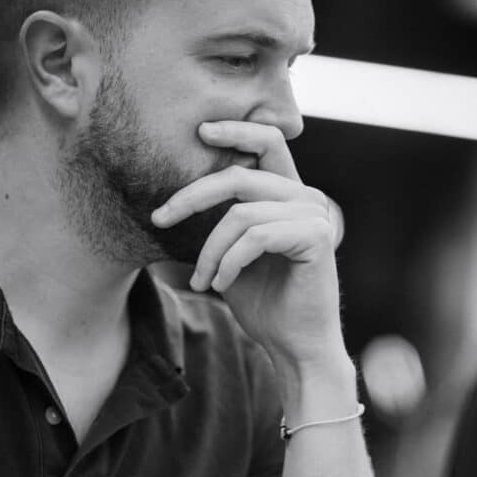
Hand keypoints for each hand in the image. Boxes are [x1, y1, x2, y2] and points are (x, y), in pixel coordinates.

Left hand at [151, 120, 342, 367]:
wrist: (296, 348)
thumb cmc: (265, 304)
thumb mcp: (232, 256)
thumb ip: (220, 223)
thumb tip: (173, 200)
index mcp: (290, 194)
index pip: (268, 142)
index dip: (235, 128)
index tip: (199, 131)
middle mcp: (307, 197)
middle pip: (239, 175)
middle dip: (192, 196)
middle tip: (159, 219)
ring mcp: (315, 215)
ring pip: (241, 214)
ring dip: (210, 251)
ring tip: (202, 281)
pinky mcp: (316, 238)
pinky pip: (256, 237)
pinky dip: (229, 263)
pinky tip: (221, 287)